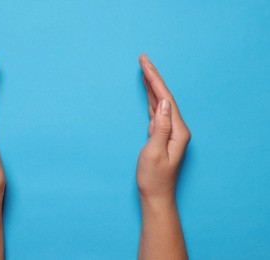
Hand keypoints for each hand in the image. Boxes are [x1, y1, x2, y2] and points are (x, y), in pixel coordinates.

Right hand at [136, 54, 190, 203]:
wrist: (155, 194)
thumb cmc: (154, 177)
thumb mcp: (154, 153)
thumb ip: (160, 127)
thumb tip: (165, 103)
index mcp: (177, 131)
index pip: (166, 99)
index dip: (155, 79)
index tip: (144, 63)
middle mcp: (176, 128)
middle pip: (165, 96)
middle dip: (153, 77)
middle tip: (143, 59)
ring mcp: (169, 131)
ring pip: (160, 102)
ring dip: (152, 85)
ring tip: (144, 69)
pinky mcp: (161, 134)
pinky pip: (156, 111)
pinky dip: (151, 98)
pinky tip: (148, 91)